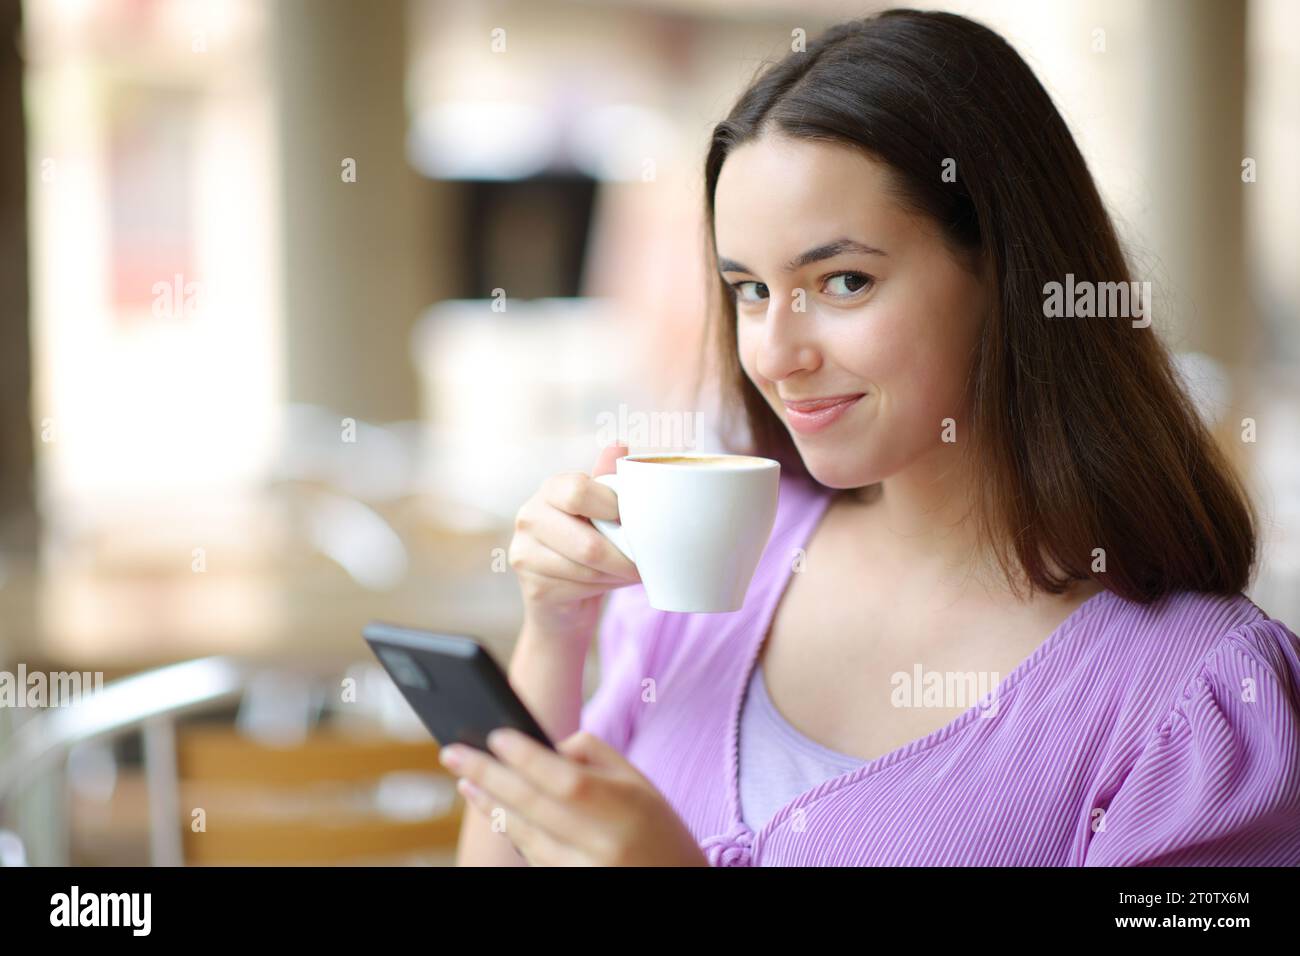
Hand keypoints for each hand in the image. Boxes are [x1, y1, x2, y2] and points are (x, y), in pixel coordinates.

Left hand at [440, 728, 708, 866]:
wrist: (681, 886)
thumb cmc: (656, 828)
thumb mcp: (640, 784)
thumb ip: (594, 755)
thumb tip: (543, 745)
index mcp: (627, 807)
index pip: (565, 779)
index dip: (526, 757)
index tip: (494, 735)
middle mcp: (605, 844)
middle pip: (534, 806)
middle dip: (488, 776)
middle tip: (453, 753)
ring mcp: (587, 872)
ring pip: (526, 836)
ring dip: (490, 806)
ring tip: (466, 781)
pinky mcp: (572, 888)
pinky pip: (534, 858)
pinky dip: (511, 832)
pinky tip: (493, 810)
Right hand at [508, 443, 640, 641]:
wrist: (562, 596)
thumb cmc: (588, 542)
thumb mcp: (600, 509)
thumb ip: (609, 479)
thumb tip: (619, 444)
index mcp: (550, 489)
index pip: (579, 491)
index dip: (613, 509)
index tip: (632, 522)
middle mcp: (529, 517)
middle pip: (587, 544)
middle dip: (623, 558)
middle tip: (644, 563)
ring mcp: (525, 553)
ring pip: (588, 570)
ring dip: (617, 574)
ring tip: (629, 572)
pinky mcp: (532, 587)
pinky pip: (580, 590)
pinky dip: (604, 588)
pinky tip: (608, 583)